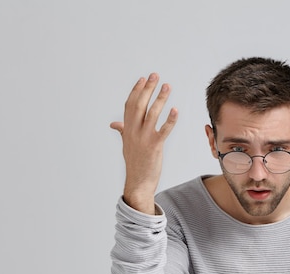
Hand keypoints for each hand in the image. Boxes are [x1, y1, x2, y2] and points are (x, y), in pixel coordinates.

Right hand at [110, 73, 177, 213]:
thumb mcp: (126, 145)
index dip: (136, 91)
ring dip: (160, 98)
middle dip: (148, 89)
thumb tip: (114, 124)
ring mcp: (143, 139)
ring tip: (168, 87)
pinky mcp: (154, 147)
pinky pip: (164, 130)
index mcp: (127, 130)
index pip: (130, 105)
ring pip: (152, 114)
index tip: (143, 79)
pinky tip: (175, 110)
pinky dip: (170, 120)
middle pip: (140, 105)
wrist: (138, 183)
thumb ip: (122, 131)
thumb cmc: (135, 164)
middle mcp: (133, 132)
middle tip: (156, 76)